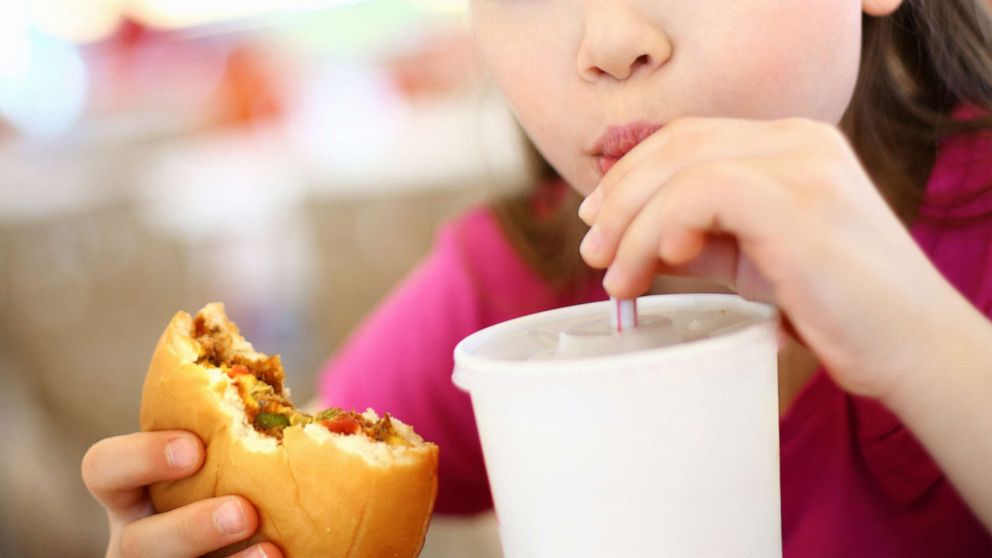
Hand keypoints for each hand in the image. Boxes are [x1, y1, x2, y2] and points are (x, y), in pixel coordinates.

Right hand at [82, 431, 282, 557]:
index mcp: (134, 490)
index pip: (104, 469)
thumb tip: (327, 407)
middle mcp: (137, 538)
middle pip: (136, 544)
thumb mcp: (236, 452)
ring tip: (273, 552)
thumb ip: (251, 429)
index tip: (195, 447)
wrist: (268, 526)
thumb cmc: (248, 475)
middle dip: (189, 529)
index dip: (140, 457)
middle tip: (244, 511)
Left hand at [578, 117, 967, 400]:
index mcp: (791, 144)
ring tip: (616, 278)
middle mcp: (798, 140)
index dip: (632, 174)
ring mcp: (802, 163)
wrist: (913, 347)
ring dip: (632, 225)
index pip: (687, 137)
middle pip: (676, 144)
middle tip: (594, 250)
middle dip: (620, 198)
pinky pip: (700, 194)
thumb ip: (703, 237)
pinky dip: (661, 230)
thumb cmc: (838, 309)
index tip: (598, 219)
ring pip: (680, 167)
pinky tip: (655, 266)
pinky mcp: (797, 199)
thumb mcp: (756, 261)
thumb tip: (636, 237)